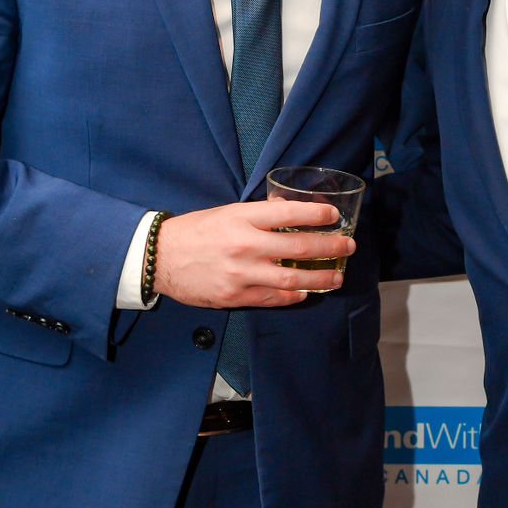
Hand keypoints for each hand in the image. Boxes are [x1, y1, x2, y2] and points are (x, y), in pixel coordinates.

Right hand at [153, 199, 354, 307]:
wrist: (160, 258)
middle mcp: (245, 244)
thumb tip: (290, 210)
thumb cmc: (195, 231)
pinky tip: (305, 292)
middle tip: (348, 246)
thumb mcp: (227, 212)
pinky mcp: (235, 296)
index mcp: (242, 218)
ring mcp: (241, 273)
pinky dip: (293, 295)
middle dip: (330, 247)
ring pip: (292, 278)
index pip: (289, 213)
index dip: (317, 213)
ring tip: (337, 276)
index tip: (334, 214)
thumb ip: (258, 214)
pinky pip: (273, 298)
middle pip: (299, 246)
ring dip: (320, 277)